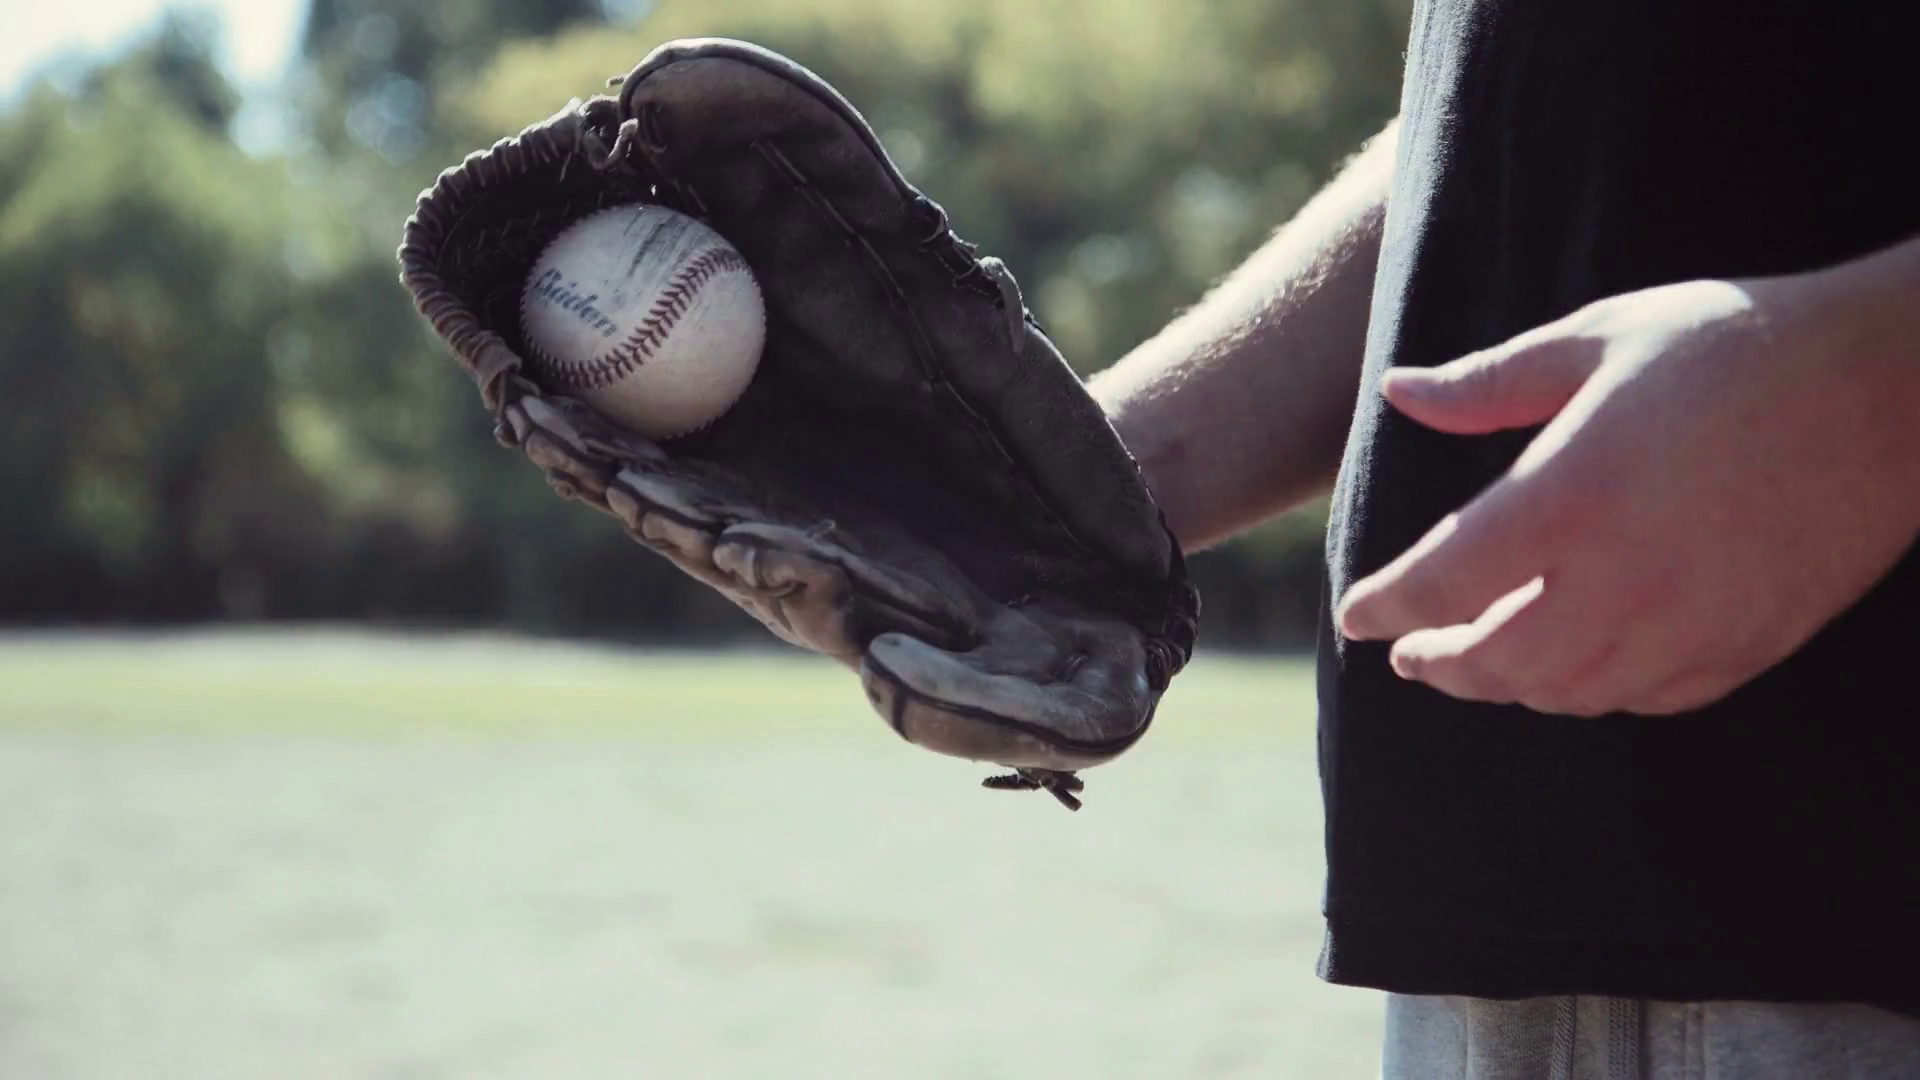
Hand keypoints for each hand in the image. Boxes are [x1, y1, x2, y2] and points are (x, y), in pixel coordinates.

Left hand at [1335, 269, 1919, 715]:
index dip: (1387, 607)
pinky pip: (1647, 697)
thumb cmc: (1733, 343)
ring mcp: (1691, 622)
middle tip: (1413, 656)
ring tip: (1481, 662)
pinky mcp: (1748, 645)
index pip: (1441, 581)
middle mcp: (1622, 579)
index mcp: (1569, 496)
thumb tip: (1397, 393)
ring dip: (1511, 686)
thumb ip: (1487, 381)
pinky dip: (1594, 692)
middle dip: (1440, 665)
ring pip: (1569, 692)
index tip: (1356, 618)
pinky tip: (1576, 669)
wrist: (1892, 383)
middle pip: (1497, 662)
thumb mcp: (1597, 337)